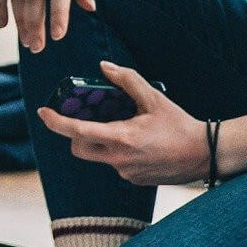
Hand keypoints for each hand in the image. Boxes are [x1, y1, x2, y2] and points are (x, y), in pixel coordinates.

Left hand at [37, 61, 205, 185]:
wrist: (204, 155)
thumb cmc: (180, 126)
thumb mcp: (155, 98)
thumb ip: (127, 81)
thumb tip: (104, 67)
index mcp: (121, 138)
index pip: (77, 132)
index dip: (56, 122)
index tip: (43, 112)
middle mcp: (117, 159)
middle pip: (79, 148)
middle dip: (76, 134)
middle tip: (86, 119)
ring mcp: (124, 172)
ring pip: (97, 156)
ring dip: (100, 141)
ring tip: (123, 127)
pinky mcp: (132, 179)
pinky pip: (114, 163)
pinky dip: (117, 151)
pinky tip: (139, 142)